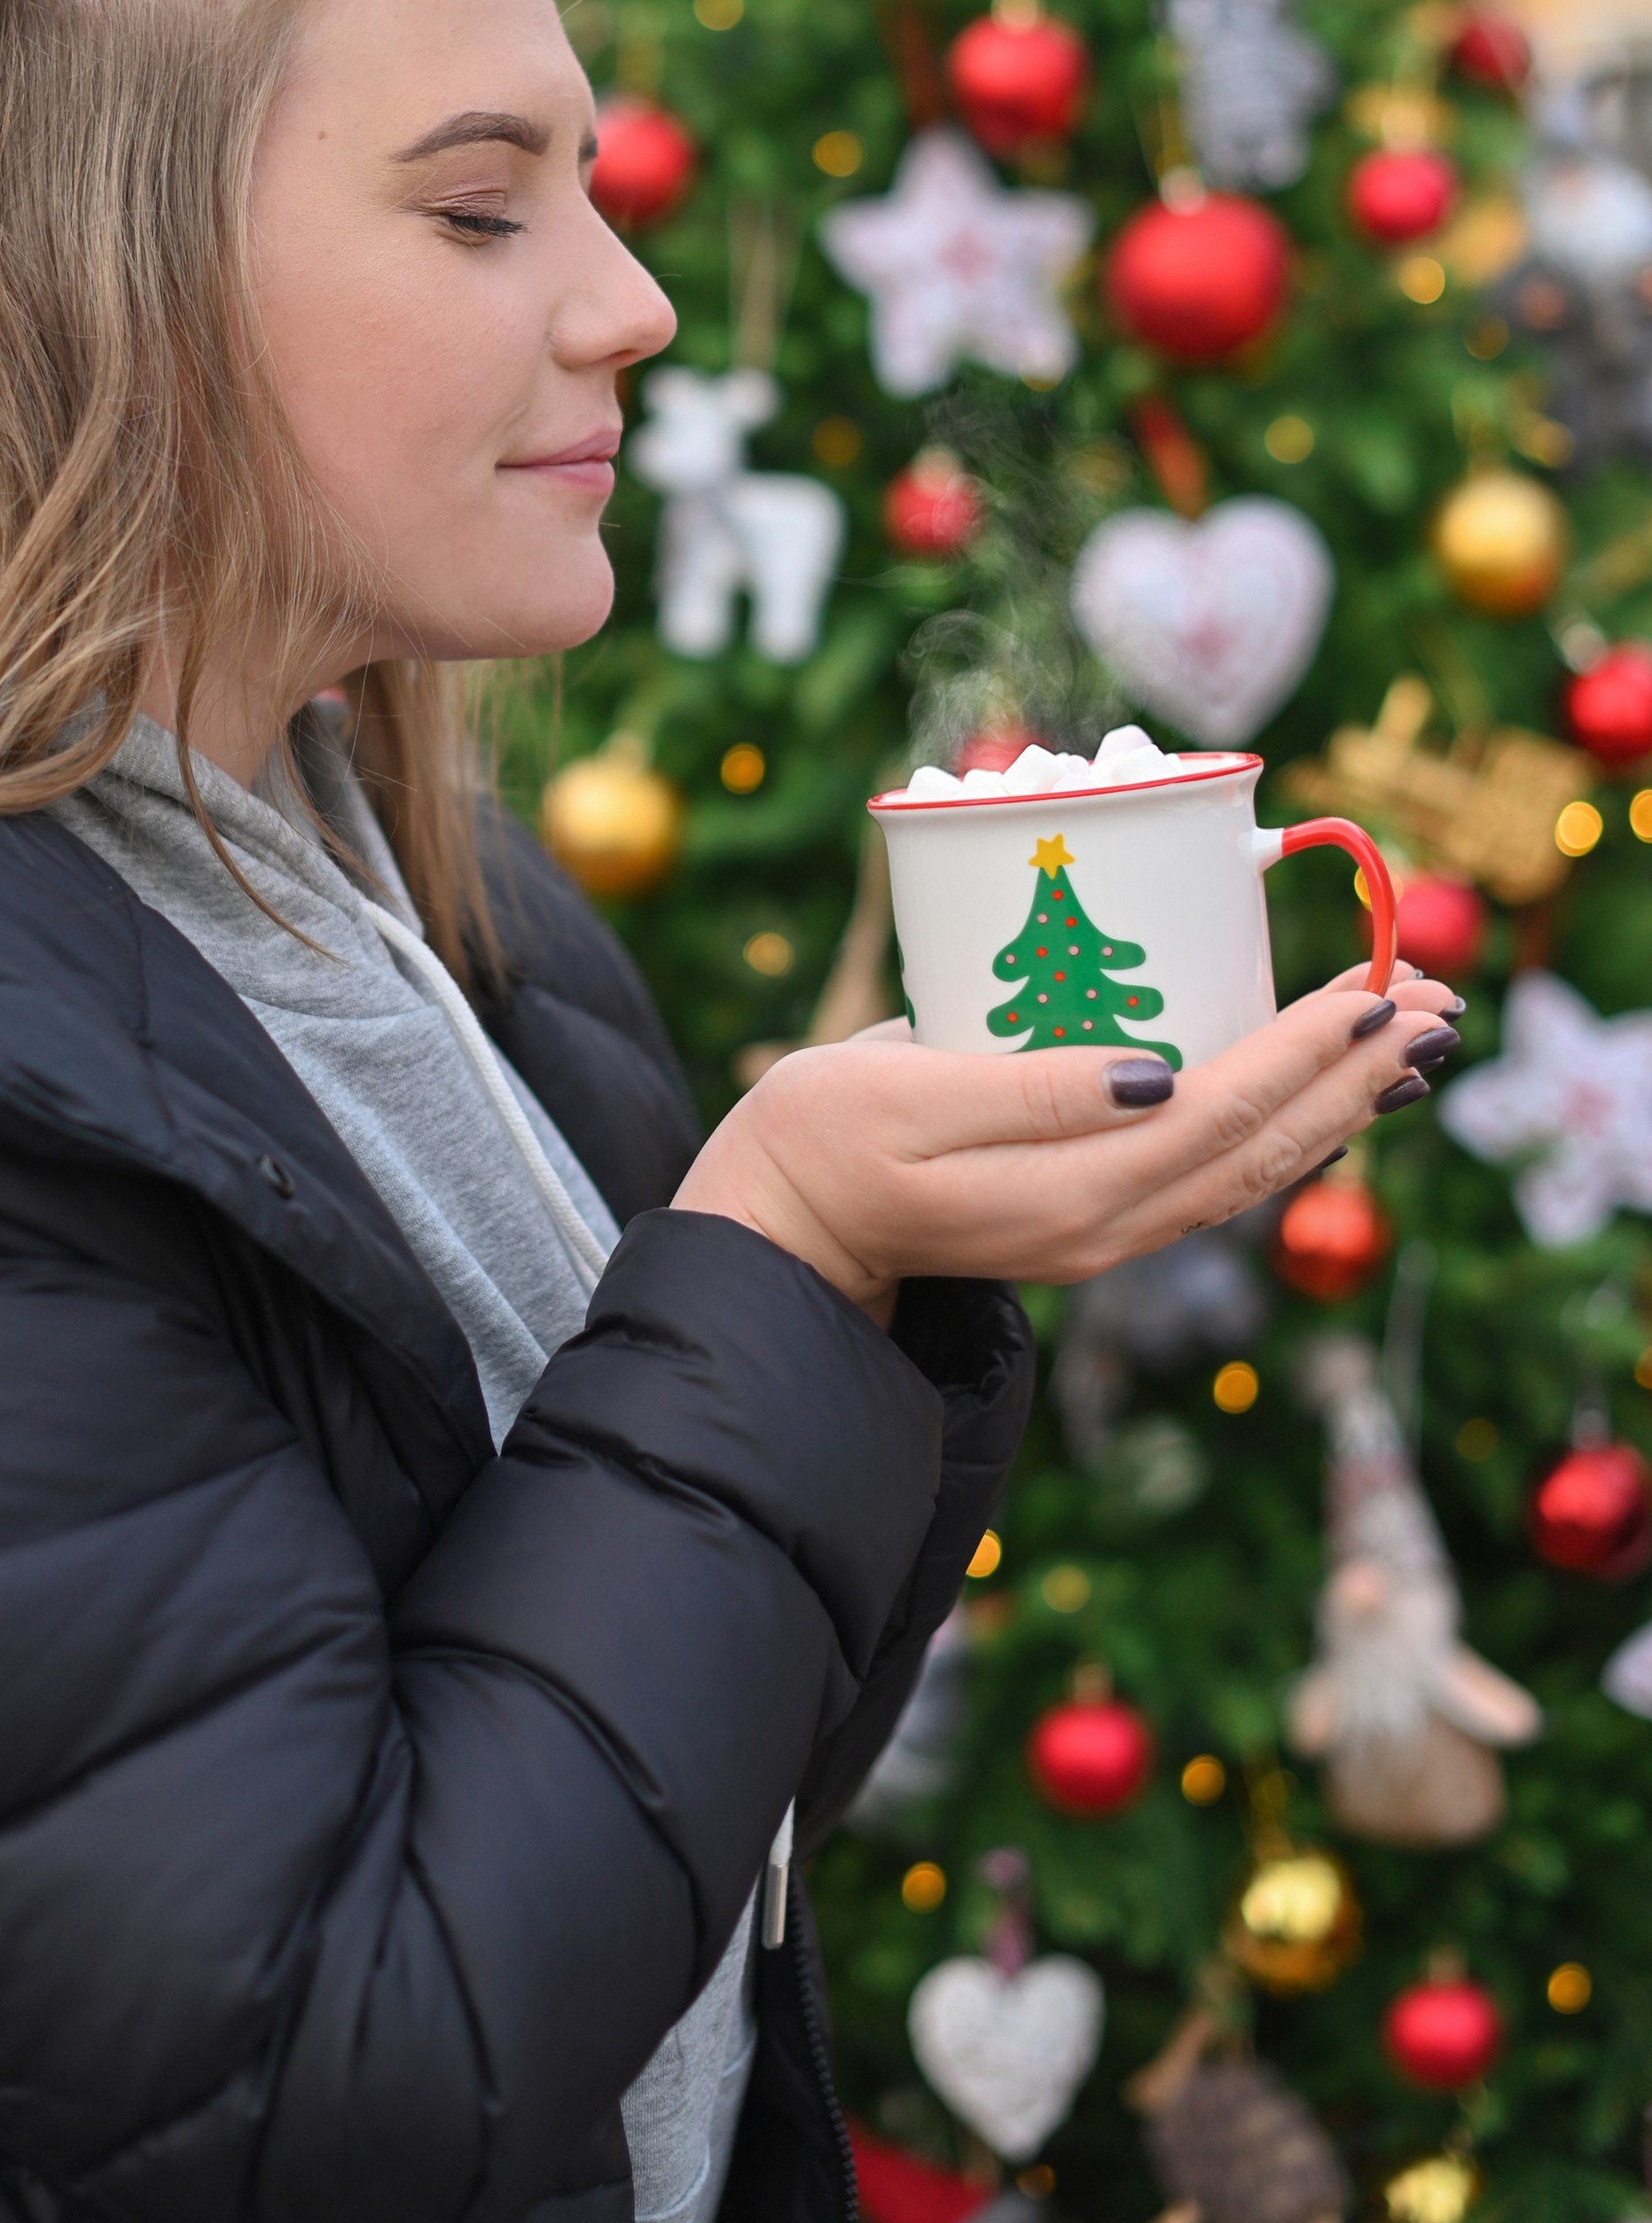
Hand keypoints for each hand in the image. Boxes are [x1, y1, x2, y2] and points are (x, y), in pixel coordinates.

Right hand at [675, 960, 1460, 1322]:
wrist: (778, 1228)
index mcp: (1067, 1192)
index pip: (1220, 1113)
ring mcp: (1105, 1232)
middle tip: (1444, 1003)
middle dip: (1359, 1072)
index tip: (1375, 990)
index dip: (1304, 1052)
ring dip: (1342, 1103)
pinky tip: (1324, 1100)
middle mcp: (1107, 1226)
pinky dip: (1287, 1130)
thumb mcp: (904, 1093)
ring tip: (1414, 1043)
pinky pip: (1218, 1176)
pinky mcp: (1093, 1219)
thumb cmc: (820, 1138)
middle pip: (1264, 1147)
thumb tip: (1160, 1075)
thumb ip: (1031, 1089)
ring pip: (1254, 1169)